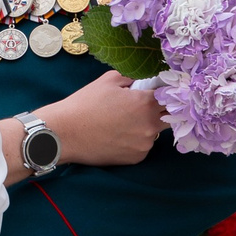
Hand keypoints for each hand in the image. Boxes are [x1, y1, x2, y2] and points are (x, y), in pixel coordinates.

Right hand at [43, 70, 166, 165]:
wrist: (66, 133)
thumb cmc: (85, 103)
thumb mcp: (109, 80)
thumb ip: (132, 77)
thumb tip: (143, 80)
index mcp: (146, 103)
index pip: (170, 95)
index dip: (164, 91)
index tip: (157, 90)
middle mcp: (150, 126)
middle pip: (168, 116)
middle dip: (159, 110)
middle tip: (139, 107)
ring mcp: (145, 144)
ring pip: (154, 132)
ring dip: (145, 126)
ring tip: (121, 123)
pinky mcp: (136, 158)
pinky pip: (143, 146)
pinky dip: (135, 140)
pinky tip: (118, 136)